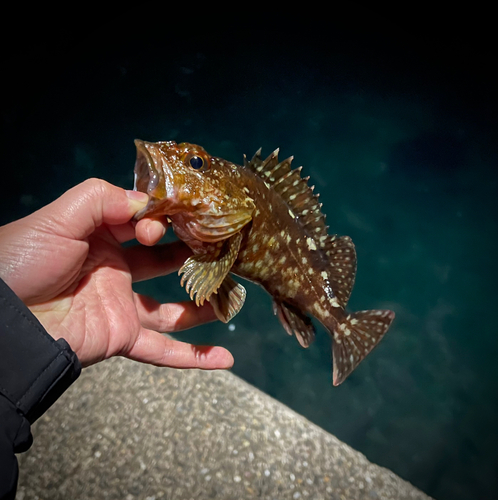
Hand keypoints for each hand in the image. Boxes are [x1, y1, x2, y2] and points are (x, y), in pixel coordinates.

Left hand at [0, 178, 233, 368]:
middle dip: (193, 254)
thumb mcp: (59, 218)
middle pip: (165, 261)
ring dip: (202, 305)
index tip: (161, 227)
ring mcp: (121, 306)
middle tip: (222, 248)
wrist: (1, 319)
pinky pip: (163, 350)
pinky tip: (225, 357)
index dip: (161, 220)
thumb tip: (148, 204)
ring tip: (231, 296)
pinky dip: (194, 356)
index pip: (145, 223)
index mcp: (100, 237)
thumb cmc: (23, 261)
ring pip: (171, 310)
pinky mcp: (122, 337)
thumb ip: (102, 199)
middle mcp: (116, 270)